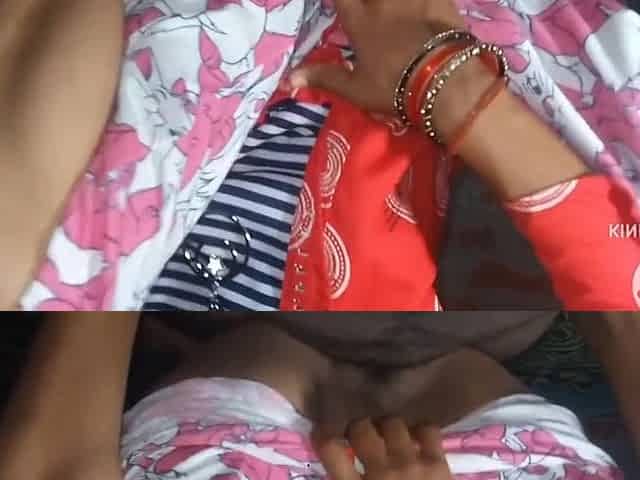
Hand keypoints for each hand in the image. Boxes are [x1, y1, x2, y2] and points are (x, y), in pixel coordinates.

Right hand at [287, 0, 464, 113]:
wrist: (446, 81)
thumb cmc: (396, 88)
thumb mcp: (356, 89)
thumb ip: (324, 77)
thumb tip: (289, 79)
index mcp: (360, 22)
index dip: (338, 0)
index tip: (342, 6)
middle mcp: (383, 2)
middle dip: (364, 0)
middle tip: (368, 7)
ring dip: (395, 2)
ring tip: (395, 7)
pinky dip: (425, 0)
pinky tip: (422, 4)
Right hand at [313, 418, 453, 479]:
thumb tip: (340, 476)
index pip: (331, 449)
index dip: (323, 434)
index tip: (323, 431)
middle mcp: (380, 472)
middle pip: (362, 428)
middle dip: (358, 427)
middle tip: (360, 435)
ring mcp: (410, 465)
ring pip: (393, 424)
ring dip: (387, 428)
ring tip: (389, 435)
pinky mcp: (437, 465)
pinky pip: (428, 431)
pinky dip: (420, 432)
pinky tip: (417, 440)